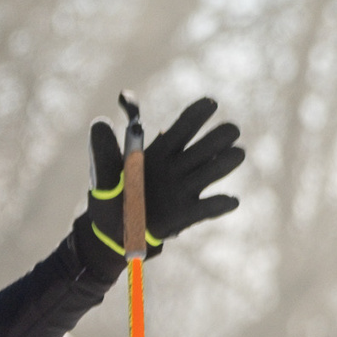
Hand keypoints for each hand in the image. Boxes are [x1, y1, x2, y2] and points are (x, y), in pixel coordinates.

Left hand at [77, 97, 243, 264]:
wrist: (109, 233)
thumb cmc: (110, 196)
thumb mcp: (103, 173)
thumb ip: (103, 150)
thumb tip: (100, 123)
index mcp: (162, 151)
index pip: (185, 126)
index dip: (198, 114)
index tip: (210, 103)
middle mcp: (179, 167)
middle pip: (207, 146)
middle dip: (220, 136)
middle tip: (230, 131)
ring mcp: (184, 190)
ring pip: (213, 170)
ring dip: (226, 162)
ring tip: (236, 154)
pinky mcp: (185, 215)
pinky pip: (207, 208)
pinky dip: (220, 204)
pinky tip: (230, 200)